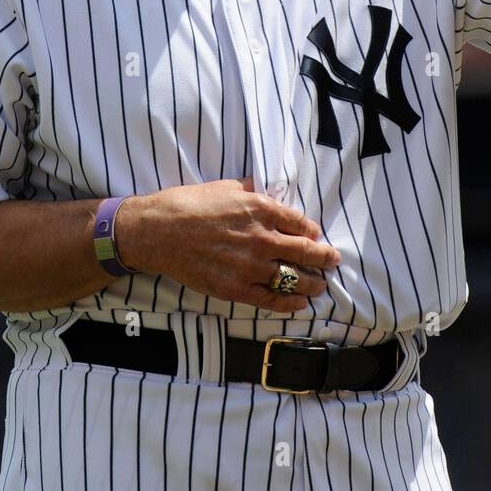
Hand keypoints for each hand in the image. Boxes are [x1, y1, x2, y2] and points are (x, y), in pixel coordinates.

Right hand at [114, 177, 340, 312]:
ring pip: (293, 278)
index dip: (312, 230)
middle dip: (324, 257)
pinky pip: (271, 299)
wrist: (158, 231)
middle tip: (332, 260)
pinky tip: (299, 303)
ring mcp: (250, 266)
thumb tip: (267, 192)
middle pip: (305, 251)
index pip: (300, 222)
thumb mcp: (226, 187)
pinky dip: (289, 302)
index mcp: (261, 209)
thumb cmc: (188, 204)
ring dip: (312, 283)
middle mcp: (261, 238)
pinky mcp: (235, 288)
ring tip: (321, 286)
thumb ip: (252, 191)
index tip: (315, 235)